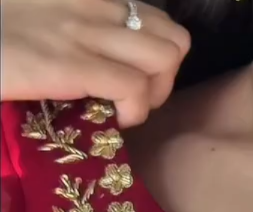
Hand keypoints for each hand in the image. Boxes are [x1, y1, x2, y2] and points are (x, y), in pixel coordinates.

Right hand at [0, 0, 190, 126]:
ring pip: (166, 59)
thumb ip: (70, 27)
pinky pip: (135, 89)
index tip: (131, 80)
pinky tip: (113, 121)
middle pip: (174, 38)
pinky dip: (135, 112)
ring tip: (125, 109)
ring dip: (155, 94)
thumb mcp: (38, 15)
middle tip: (134, 99)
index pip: (153, 18)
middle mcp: (94, 5)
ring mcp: (86, 33)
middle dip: (165, 78)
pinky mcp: (73, 65)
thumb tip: (89, 59)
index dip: (155, 56)